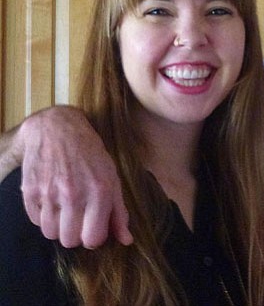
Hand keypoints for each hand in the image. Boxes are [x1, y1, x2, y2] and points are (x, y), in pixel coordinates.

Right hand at [19, 105, 132, 248]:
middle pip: (70, 241)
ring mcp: (49, 194)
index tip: (94, 228)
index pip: (93, 239)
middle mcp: (73, 195)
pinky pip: (36, 221)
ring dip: (58, 226)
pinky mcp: (29, 192)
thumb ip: (119, 211)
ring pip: (51, 234)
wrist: (57, 129)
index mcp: (99, 191)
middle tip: (79, 218)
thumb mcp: (112, 177)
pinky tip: (51, 200)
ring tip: (65, 208)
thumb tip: (126, 240)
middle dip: (76, 234)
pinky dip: (44, 216)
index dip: (94, 237)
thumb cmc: (90, 154)